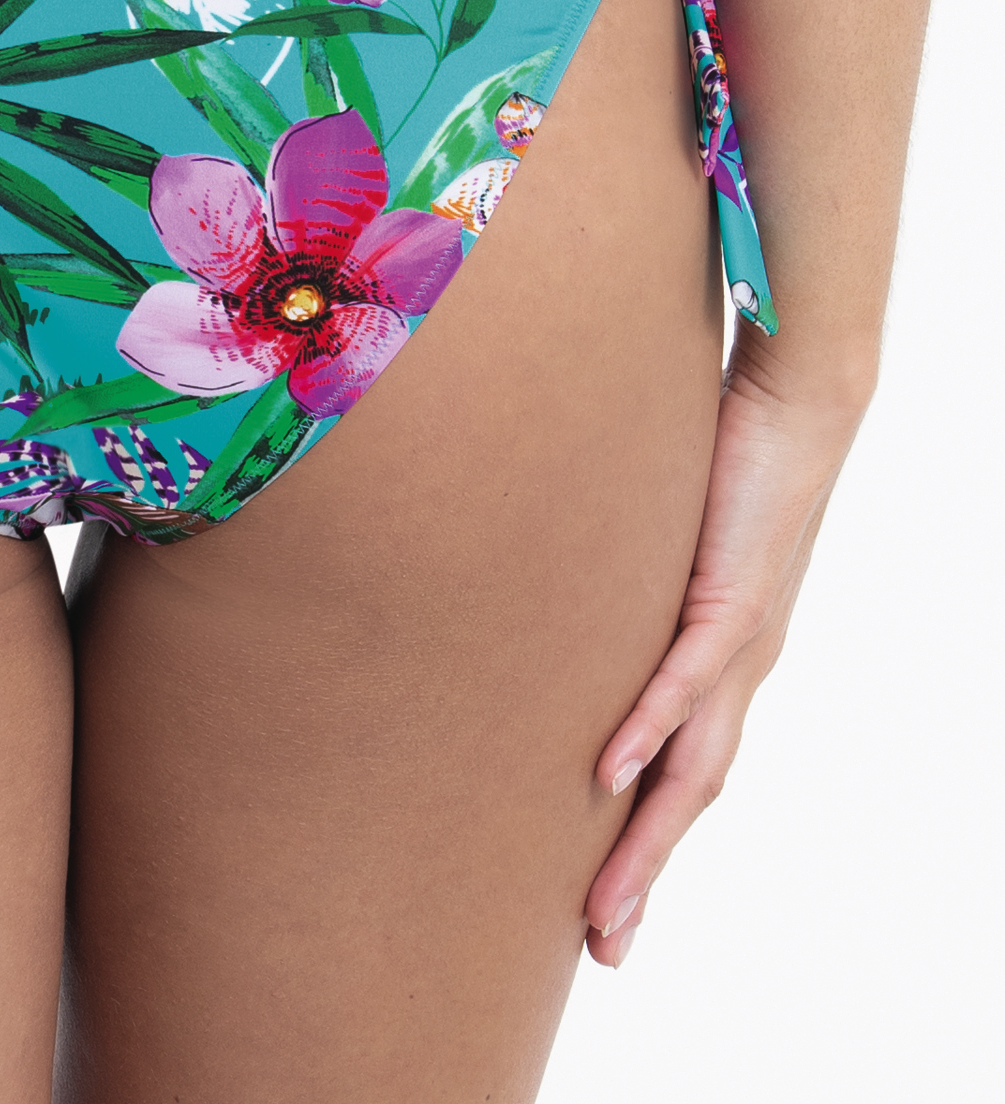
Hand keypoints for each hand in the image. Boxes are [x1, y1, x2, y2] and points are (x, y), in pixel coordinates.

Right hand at [583, 325, 869, 965]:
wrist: (797, 405)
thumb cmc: (726, 462)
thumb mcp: (661, 541)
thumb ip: (626, 578)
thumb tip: (558, 586)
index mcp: (725, 664)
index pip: (684, 776)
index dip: (648, 848)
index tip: (608, 907)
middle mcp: (739, 670)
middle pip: (690, 799)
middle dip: (645, 878)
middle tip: (602, 949)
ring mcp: (739, 640)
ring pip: (692, 766)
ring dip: (648, 843)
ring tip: (607, 904)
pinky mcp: (731, 595)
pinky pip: (685, 680)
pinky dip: (649, 731)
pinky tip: (611, 774)